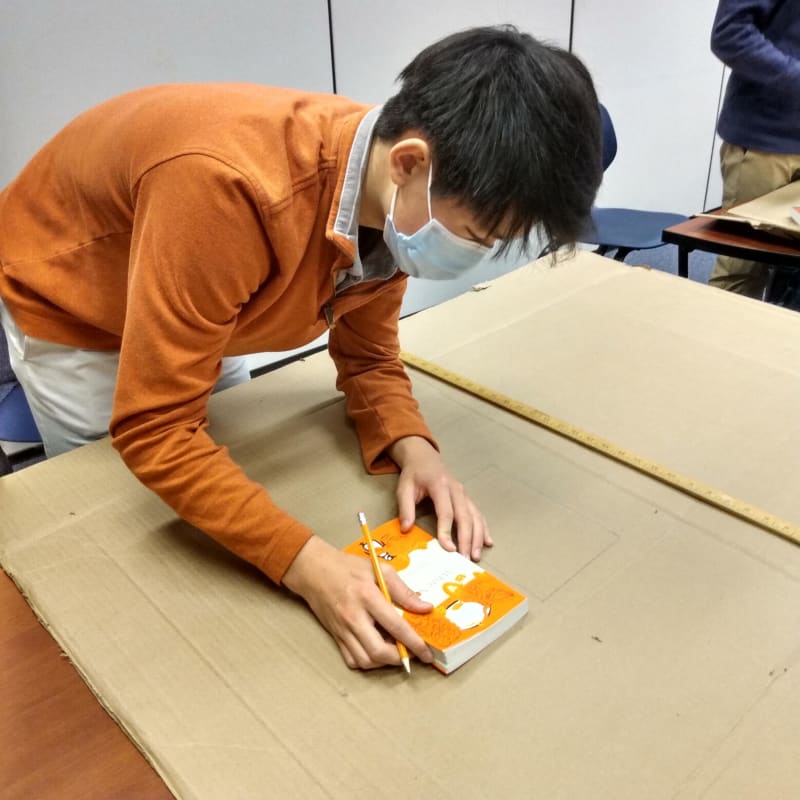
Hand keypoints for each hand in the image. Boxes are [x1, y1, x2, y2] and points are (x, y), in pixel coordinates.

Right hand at [282, 535, 433, 669]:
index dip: (414, 643)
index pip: (395, 626)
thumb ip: (403, 591)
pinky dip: (367, 661)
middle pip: (378, 652)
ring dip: (384, 662)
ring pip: (365, 660)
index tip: (427, 653)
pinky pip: (352, 660)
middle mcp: (353, 617)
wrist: (314, 571)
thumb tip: (425, 608)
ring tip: (394, 648)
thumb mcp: (380, 570)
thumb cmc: (348, 567)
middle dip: (399, 658)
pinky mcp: (335, 636)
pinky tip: (376, 649)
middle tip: (411, 652)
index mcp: (368, 597)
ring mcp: (342, 630)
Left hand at [388, 436, 492, 560]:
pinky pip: (478, 514)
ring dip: (477, 537)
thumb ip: (405, 508)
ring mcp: (464, 494)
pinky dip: (483, 528)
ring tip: (476, 555)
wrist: (425, 459)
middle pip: (465, 516)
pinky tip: (487, 541)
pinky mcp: (466, 498)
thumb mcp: (404, 488)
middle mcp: (456, 490)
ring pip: (475, 516)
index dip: (447, 531)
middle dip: (467, 539)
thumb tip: (406, 529)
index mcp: (440, 486)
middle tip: (466, 559)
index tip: (448, 549)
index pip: (446, 512)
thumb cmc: (414, 475)